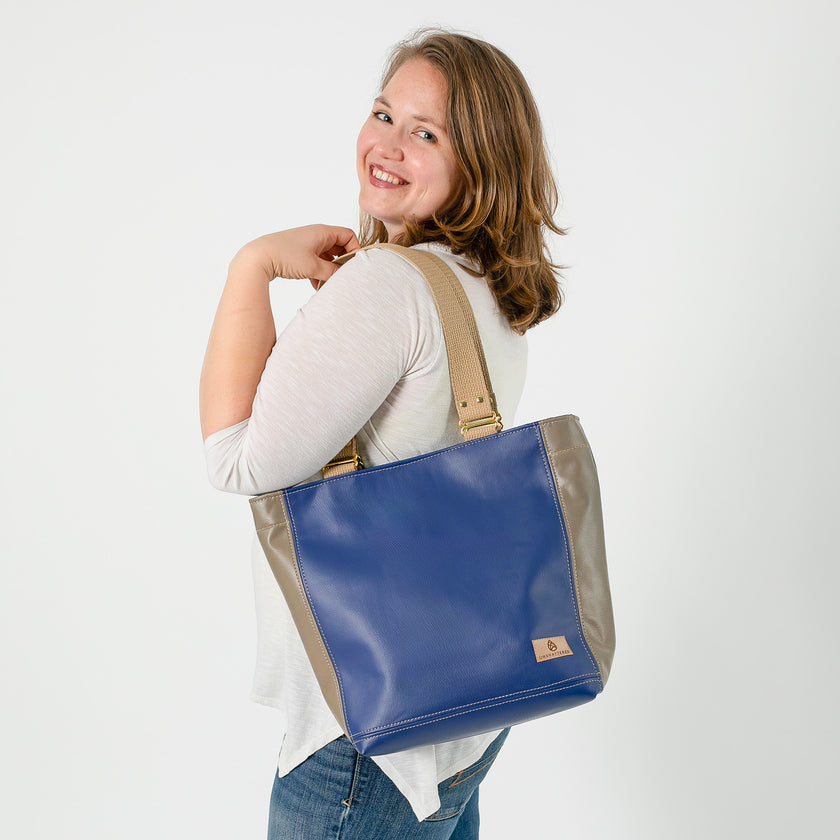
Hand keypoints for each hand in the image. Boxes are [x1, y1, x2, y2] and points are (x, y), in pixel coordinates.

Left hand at [239, 225, 360, 289]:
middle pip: (339, 246)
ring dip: (329, 270)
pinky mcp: (298, 253)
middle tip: (342, 276)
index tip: (353, 266)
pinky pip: (316, 262)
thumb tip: (344, 276)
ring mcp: (307, 244)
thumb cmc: (284, 256)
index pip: (348, 235)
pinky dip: (318, 272)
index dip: (354, 250)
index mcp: (322, 232)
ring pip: (327, 256)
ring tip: (327, 283)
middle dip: (342, 262)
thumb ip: (332, 272)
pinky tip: (315, 285)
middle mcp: (316, 235)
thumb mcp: (313, 267)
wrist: (258, 258)